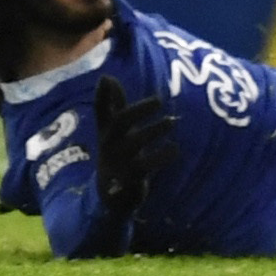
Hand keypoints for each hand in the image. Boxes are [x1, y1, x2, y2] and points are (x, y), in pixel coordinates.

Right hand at [93, 74, 177, 228]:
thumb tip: (107, 77)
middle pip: (119, 123)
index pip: (101, 111)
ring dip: (153, 130)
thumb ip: (114, 105)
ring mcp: (118, 162)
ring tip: (172, 120)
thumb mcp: (113, 131)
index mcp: (107, 133)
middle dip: (138, 110)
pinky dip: (160, 157)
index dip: (102, 96)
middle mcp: (110, 145)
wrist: (109, 199)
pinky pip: (145, 167)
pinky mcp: (130, 179)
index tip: (107, 77)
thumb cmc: (117, 155)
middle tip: (159, 100)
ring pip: (134, 143)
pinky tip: (175, 148)